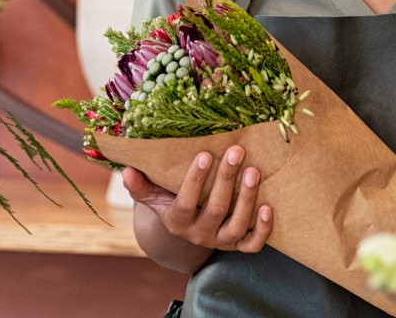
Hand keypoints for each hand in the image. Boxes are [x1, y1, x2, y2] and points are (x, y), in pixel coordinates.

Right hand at [123, 145, 272, 252]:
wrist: (187, 228)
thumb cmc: (170, 200)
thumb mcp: (152, 194)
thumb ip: (139, 185)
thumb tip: (127, 170)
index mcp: (176, 222)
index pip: (185, 203)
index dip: (195, 180)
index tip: (205, 154)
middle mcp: (198, 235)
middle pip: (215, 210)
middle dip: (226, 179)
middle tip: (236, 151)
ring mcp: (220, 241)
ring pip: (236, 226)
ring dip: (246, 199)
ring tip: (253, 171)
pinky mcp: (238, 245)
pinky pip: (253, 244)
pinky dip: (263, 229)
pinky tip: (268, 206)